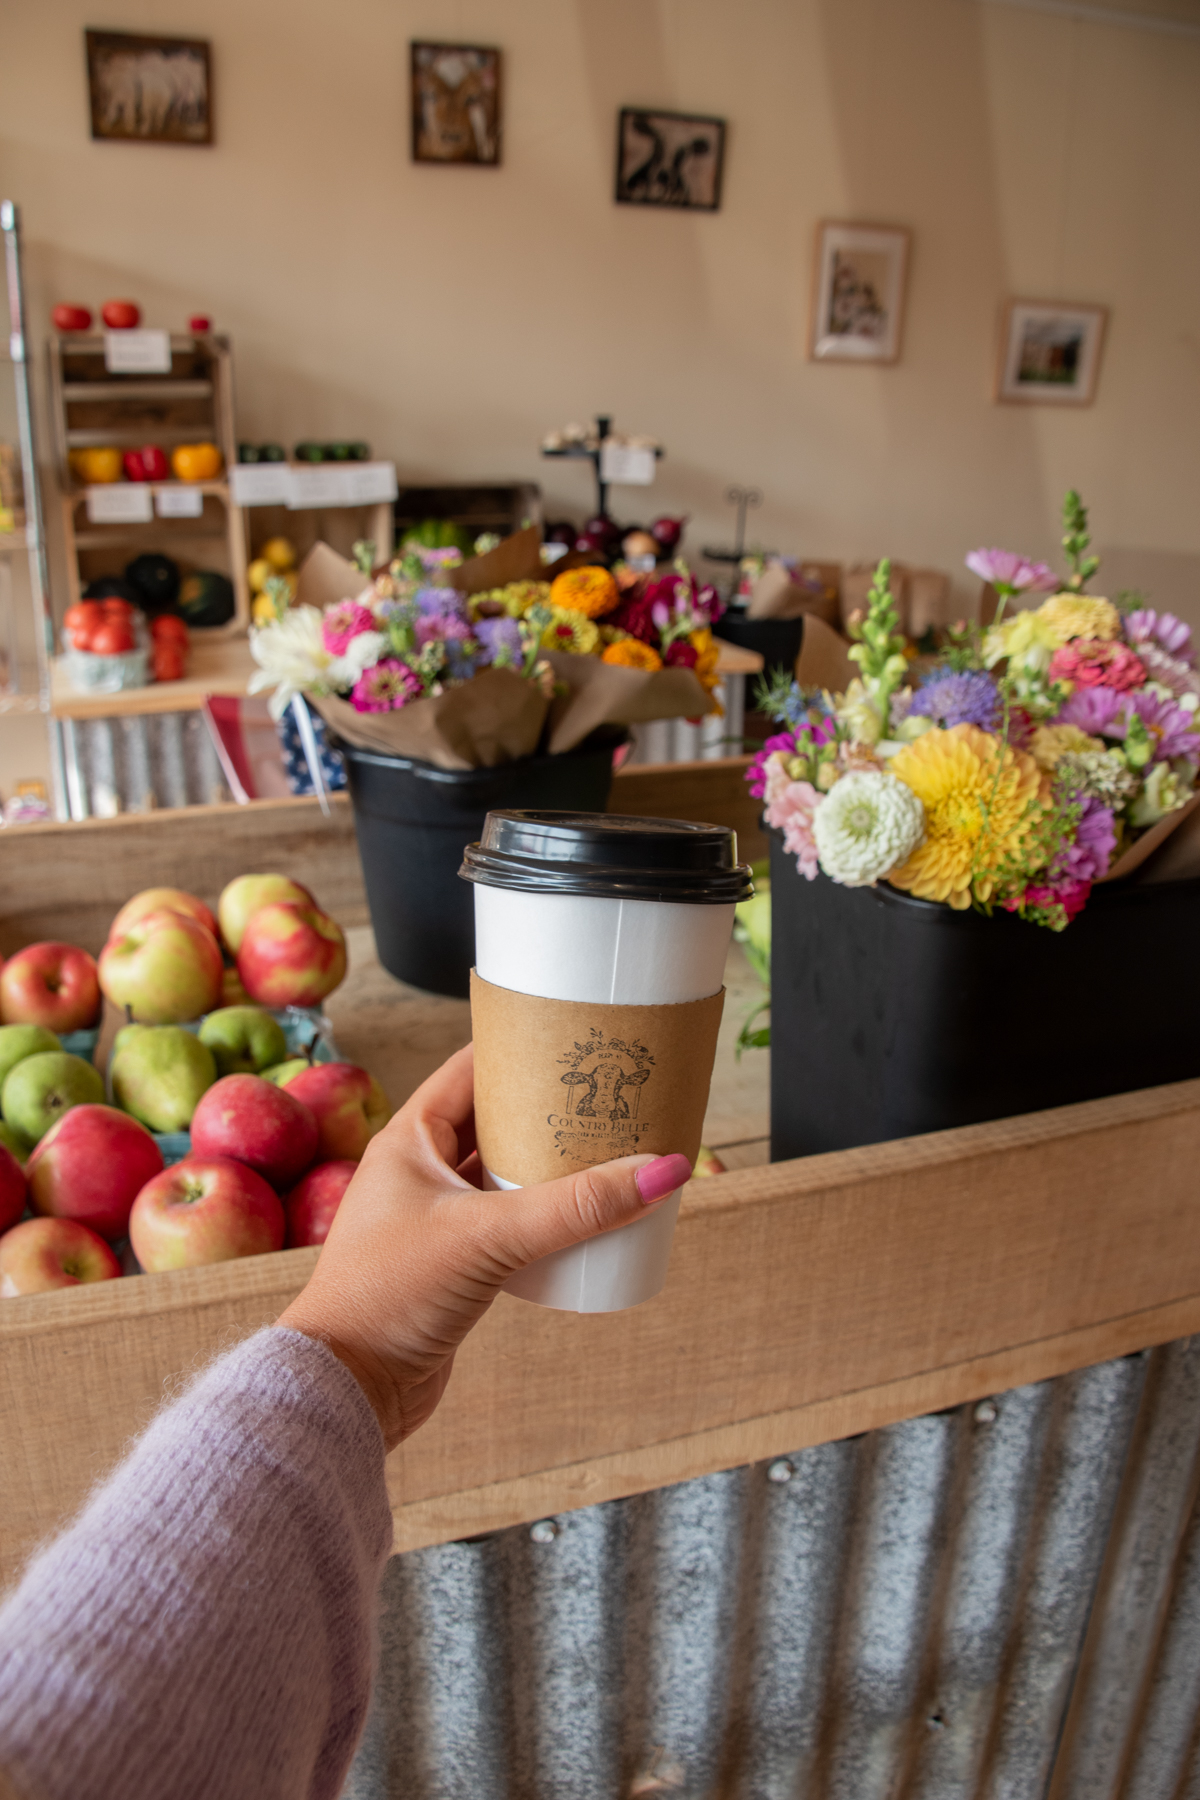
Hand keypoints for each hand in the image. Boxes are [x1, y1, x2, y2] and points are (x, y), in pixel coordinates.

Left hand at [278, 1044, 689, 1450]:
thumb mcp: (489, 1238)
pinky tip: (584, 1219)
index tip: (579, 1038)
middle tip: (611, 1096)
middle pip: (496, 1121)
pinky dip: (544, 1216)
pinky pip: (508, 1223)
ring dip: (551, 1167)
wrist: (346, 1388)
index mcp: (409, 1139)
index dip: (522, 1049)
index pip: (471, 1068)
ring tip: (612, 1151)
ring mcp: (434, 1218)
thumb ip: (576, 1207)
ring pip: (505, 1176)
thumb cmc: (389, 1296)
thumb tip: (664, 1170)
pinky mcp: (452, 1264)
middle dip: (551, 1111)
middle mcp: (419, 1170)